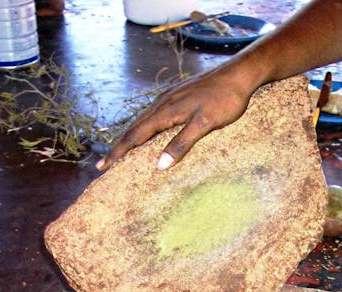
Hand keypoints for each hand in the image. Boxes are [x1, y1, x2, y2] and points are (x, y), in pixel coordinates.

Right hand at [96, 66, 255, 170]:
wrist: (238, 75)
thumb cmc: (224, 100)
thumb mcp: (204, 124)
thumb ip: (181, 144)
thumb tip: (159, 165)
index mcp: (165, 111)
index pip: (135, 135)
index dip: (119, 152)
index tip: (104, 167)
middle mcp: (162, 103)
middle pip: (134, 128)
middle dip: (119, 147)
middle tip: (104, 164)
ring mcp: (169, 98)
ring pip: (143, 121)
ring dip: (130, 138)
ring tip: (121, 152)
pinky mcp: (178, 97)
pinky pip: (154, 116)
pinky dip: (144, 129)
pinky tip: (148, 134)